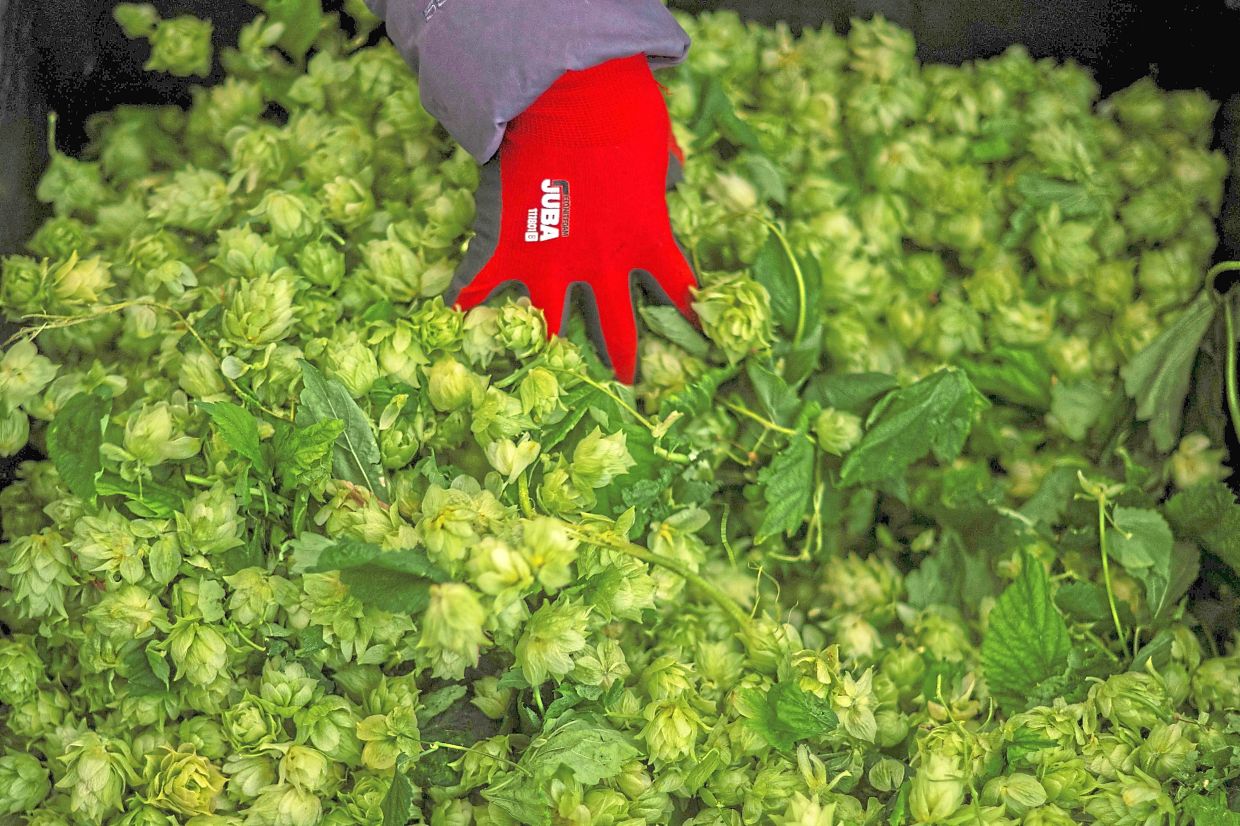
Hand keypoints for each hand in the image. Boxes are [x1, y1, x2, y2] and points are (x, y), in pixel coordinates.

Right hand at [447, 54, 697, 383]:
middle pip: (615, 330)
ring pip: (550, 327)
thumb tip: (673, 172)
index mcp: (647, 240)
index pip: (678, 291)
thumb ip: (663, 172)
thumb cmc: (621, 107)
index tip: (696, 342)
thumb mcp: (658, 145)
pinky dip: (465, 303)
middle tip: (621, 384)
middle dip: (619, 361)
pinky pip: (478, 287)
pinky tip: (454, 320)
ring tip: (541, 370)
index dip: (689, 318)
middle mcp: (602, 266)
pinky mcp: (504, 247)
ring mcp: (550, 263)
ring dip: (548, 349)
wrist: (562, 91)